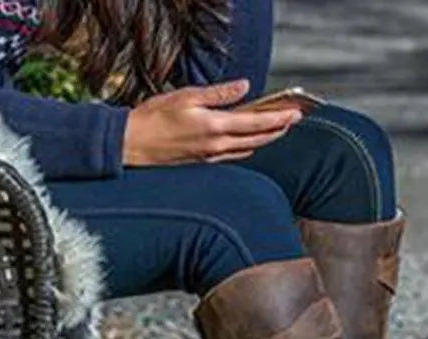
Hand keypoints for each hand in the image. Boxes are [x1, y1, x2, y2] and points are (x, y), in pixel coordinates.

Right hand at [122, 79, 301, 166]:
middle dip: (278, 130)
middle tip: (293, 121)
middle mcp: (216, 145)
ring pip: (247, 149)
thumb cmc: (155, 117)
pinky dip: (247, 148)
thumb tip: (244, 87)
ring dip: (265, 139)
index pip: (255, 122)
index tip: (294, 113)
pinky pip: (233, 156)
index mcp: (214, 126)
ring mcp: (210, 156)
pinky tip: (252, 144)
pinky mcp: (203, 162)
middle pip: (257, 139)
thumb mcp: (187, 96)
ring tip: (278, 130)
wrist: (134, 144)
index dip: (277, 118)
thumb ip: (219, 94)